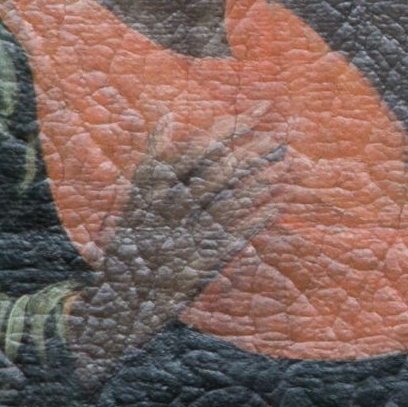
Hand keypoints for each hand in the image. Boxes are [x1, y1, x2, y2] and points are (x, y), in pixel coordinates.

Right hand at [72, 120, 283, 381]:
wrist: (120, 298)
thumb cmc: (132, 239)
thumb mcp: (135, 193)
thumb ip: (154, 155)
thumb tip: (168, 116)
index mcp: (153, 186)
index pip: (199, 147)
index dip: (232, 126)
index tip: (262, 108)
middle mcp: (169, 208)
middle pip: (219, 171)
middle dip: (253, 150)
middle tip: (281, 136)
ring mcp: (185, 235)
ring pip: (231, 200)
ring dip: (261, 181)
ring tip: (287, 164)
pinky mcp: (199, 261)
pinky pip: (236, 235)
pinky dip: (259, 217)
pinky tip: (280, 202)